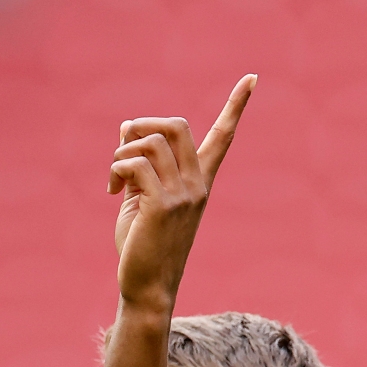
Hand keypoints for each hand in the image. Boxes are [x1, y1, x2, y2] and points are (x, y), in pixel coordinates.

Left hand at [110, 75, 255, 310]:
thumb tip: (127, 126)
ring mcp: (183, 195)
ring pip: (151, 141)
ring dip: (122, 153)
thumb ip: (139, 164)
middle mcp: (197, 185)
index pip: (222, 138)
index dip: (236, 106)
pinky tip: (113, 191)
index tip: (252, 78)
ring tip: (114, 181)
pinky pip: (136, 163)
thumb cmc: (142, 248)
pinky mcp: (162, 205)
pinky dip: (117, 169)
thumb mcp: (141, 198)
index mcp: (199, 183)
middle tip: (122, 151)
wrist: (147, 289)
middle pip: (175, 125)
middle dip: (141, 125)